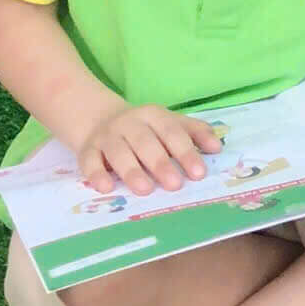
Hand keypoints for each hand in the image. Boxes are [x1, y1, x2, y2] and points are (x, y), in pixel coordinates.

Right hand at [76, 103, 222, 196]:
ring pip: (119, 152)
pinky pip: (90, 162)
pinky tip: (106, 188)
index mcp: (154, 115)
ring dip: (132, 171)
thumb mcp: (169, 123)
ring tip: (145, 189)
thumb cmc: (144, 128)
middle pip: (146, 142)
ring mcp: (107, 136)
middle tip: (175, 185)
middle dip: (161, 163)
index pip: (173, 132)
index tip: (199, 173)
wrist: (99, 118)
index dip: (186, 152)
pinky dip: (96, 174)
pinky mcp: (87, 150)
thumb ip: (194, 132)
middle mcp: (130, 123)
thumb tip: (217, 148)